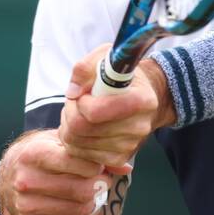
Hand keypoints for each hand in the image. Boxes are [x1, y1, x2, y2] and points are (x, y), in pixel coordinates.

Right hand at [0, 131, 109, 214]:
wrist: (8, 178)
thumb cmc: (41, 154)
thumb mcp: (59, 142)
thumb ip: (90, 150)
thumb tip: (126, 168)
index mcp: (33, 154)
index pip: (76, 161)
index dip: (96, 165)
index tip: (99, 164)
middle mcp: (26, 180)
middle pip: (81, 190)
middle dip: (100, 185)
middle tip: (103, 180)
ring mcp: (25, 204)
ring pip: (79, 209)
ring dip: (94, 201)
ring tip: (94, 191)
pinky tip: (84, 204)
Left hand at [57, 43, 174, 172]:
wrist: (144, 94)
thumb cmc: (121, 74)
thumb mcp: (105, 57)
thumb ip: (85, 68)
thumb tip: (73, 93)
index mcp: (141, 99)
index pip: (95, 112)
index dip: (80, 102)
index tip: (83, 94)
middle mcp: (139, 126)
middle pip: (83, 130)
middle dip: (69, 114)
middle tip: (75, 104)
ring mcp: (130, 144)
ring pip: (79, 144)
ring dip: (70, 128)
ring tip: (80, 113)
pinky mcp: (120, 157)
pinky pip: (84, 156)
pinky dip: (77, 142)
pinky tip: (84, 128)